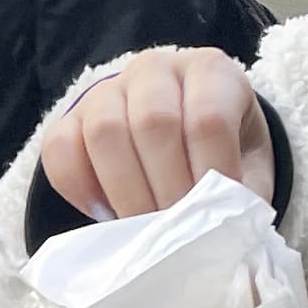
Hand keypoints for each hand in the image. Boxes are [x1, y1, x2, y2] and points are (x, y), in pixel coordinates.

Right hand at [39, 48, 271, 221]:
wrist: (182, 137)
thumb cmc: (221, 153)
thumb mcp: (247, 167)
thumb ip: (242, 197)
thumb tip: (227, 238)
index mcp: (209, 71)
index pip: (207, 118)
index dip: (211, 173)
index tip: (213, 216)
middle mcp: (156, 69)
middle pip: (153, 122)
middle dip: (166, 188)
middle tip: (176, 230)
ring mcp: (107, 89)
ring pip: (104, 131)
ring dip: (126, 192)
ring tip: (144, 228)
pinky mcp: (70, 115)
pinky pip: (60, 148)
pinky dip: (80, 190)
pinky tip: (105, 214)